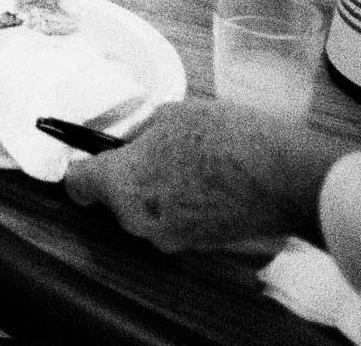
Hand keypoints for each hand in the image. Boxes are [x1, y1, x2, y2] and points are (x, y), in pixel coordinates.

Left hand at [63, 99, 352, 251]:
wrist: (283, 179)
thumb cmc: (225, 138)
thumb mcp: (174, 113)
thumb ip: (144, 130)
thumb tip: (138, 139)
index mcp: (122, 183)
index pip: (77, 183)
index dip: (82, 167)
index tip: (94, 156)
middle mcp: (137, 220)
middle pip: (115, 198)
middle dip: (130, 176)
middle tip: (157, 149)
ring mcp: (168, 238)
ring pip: (146, 211)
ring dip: (158, 191)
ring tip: (192, 162)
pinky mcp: (197, 247)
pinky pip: (176, 222)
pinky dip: (184, 205)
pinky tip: (211, 182)